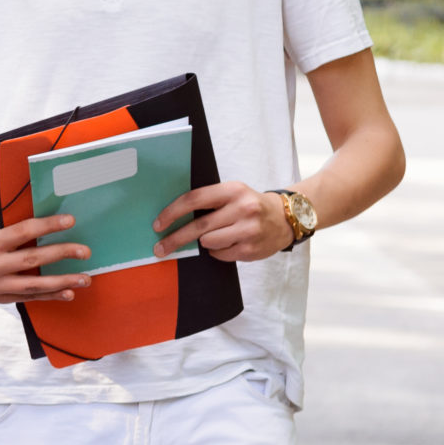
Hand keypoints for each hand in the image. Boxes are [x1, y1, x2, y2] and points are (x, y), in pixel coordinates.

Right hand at [0, 214, 93, 302]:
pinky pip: (29, 298)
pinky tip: (68, 292)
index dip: (48, 226)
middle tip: (84, 251)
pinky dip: (50, 295)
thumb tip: (54, 224)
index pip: (23, 231)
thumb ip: (18, 229)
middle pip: (32, 260)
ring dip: (62, 282)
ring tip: (84, 279)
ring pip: (33, 285)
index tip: (70, 221)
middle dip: (61, 254)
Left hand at [154, 182, 292, 261]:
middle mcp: (242, 208)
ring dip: (204, 242)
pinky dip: (217, 251)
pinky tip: (227, 244)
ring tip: (212, 238)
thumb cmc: (249, 206)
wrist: (285, 219)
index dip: (172, 212)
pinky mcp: (251, 248)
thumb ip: (208, 201)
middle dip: (175, 238)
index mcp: (232, 190)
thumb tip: (172, 216)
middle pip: (199, 226)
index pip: (194, 199)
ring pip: (208, 242)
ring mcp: (249, 229)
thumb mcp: (232, 194)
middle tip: (160, 248)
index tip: (158, 224)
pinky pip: (220, 254)